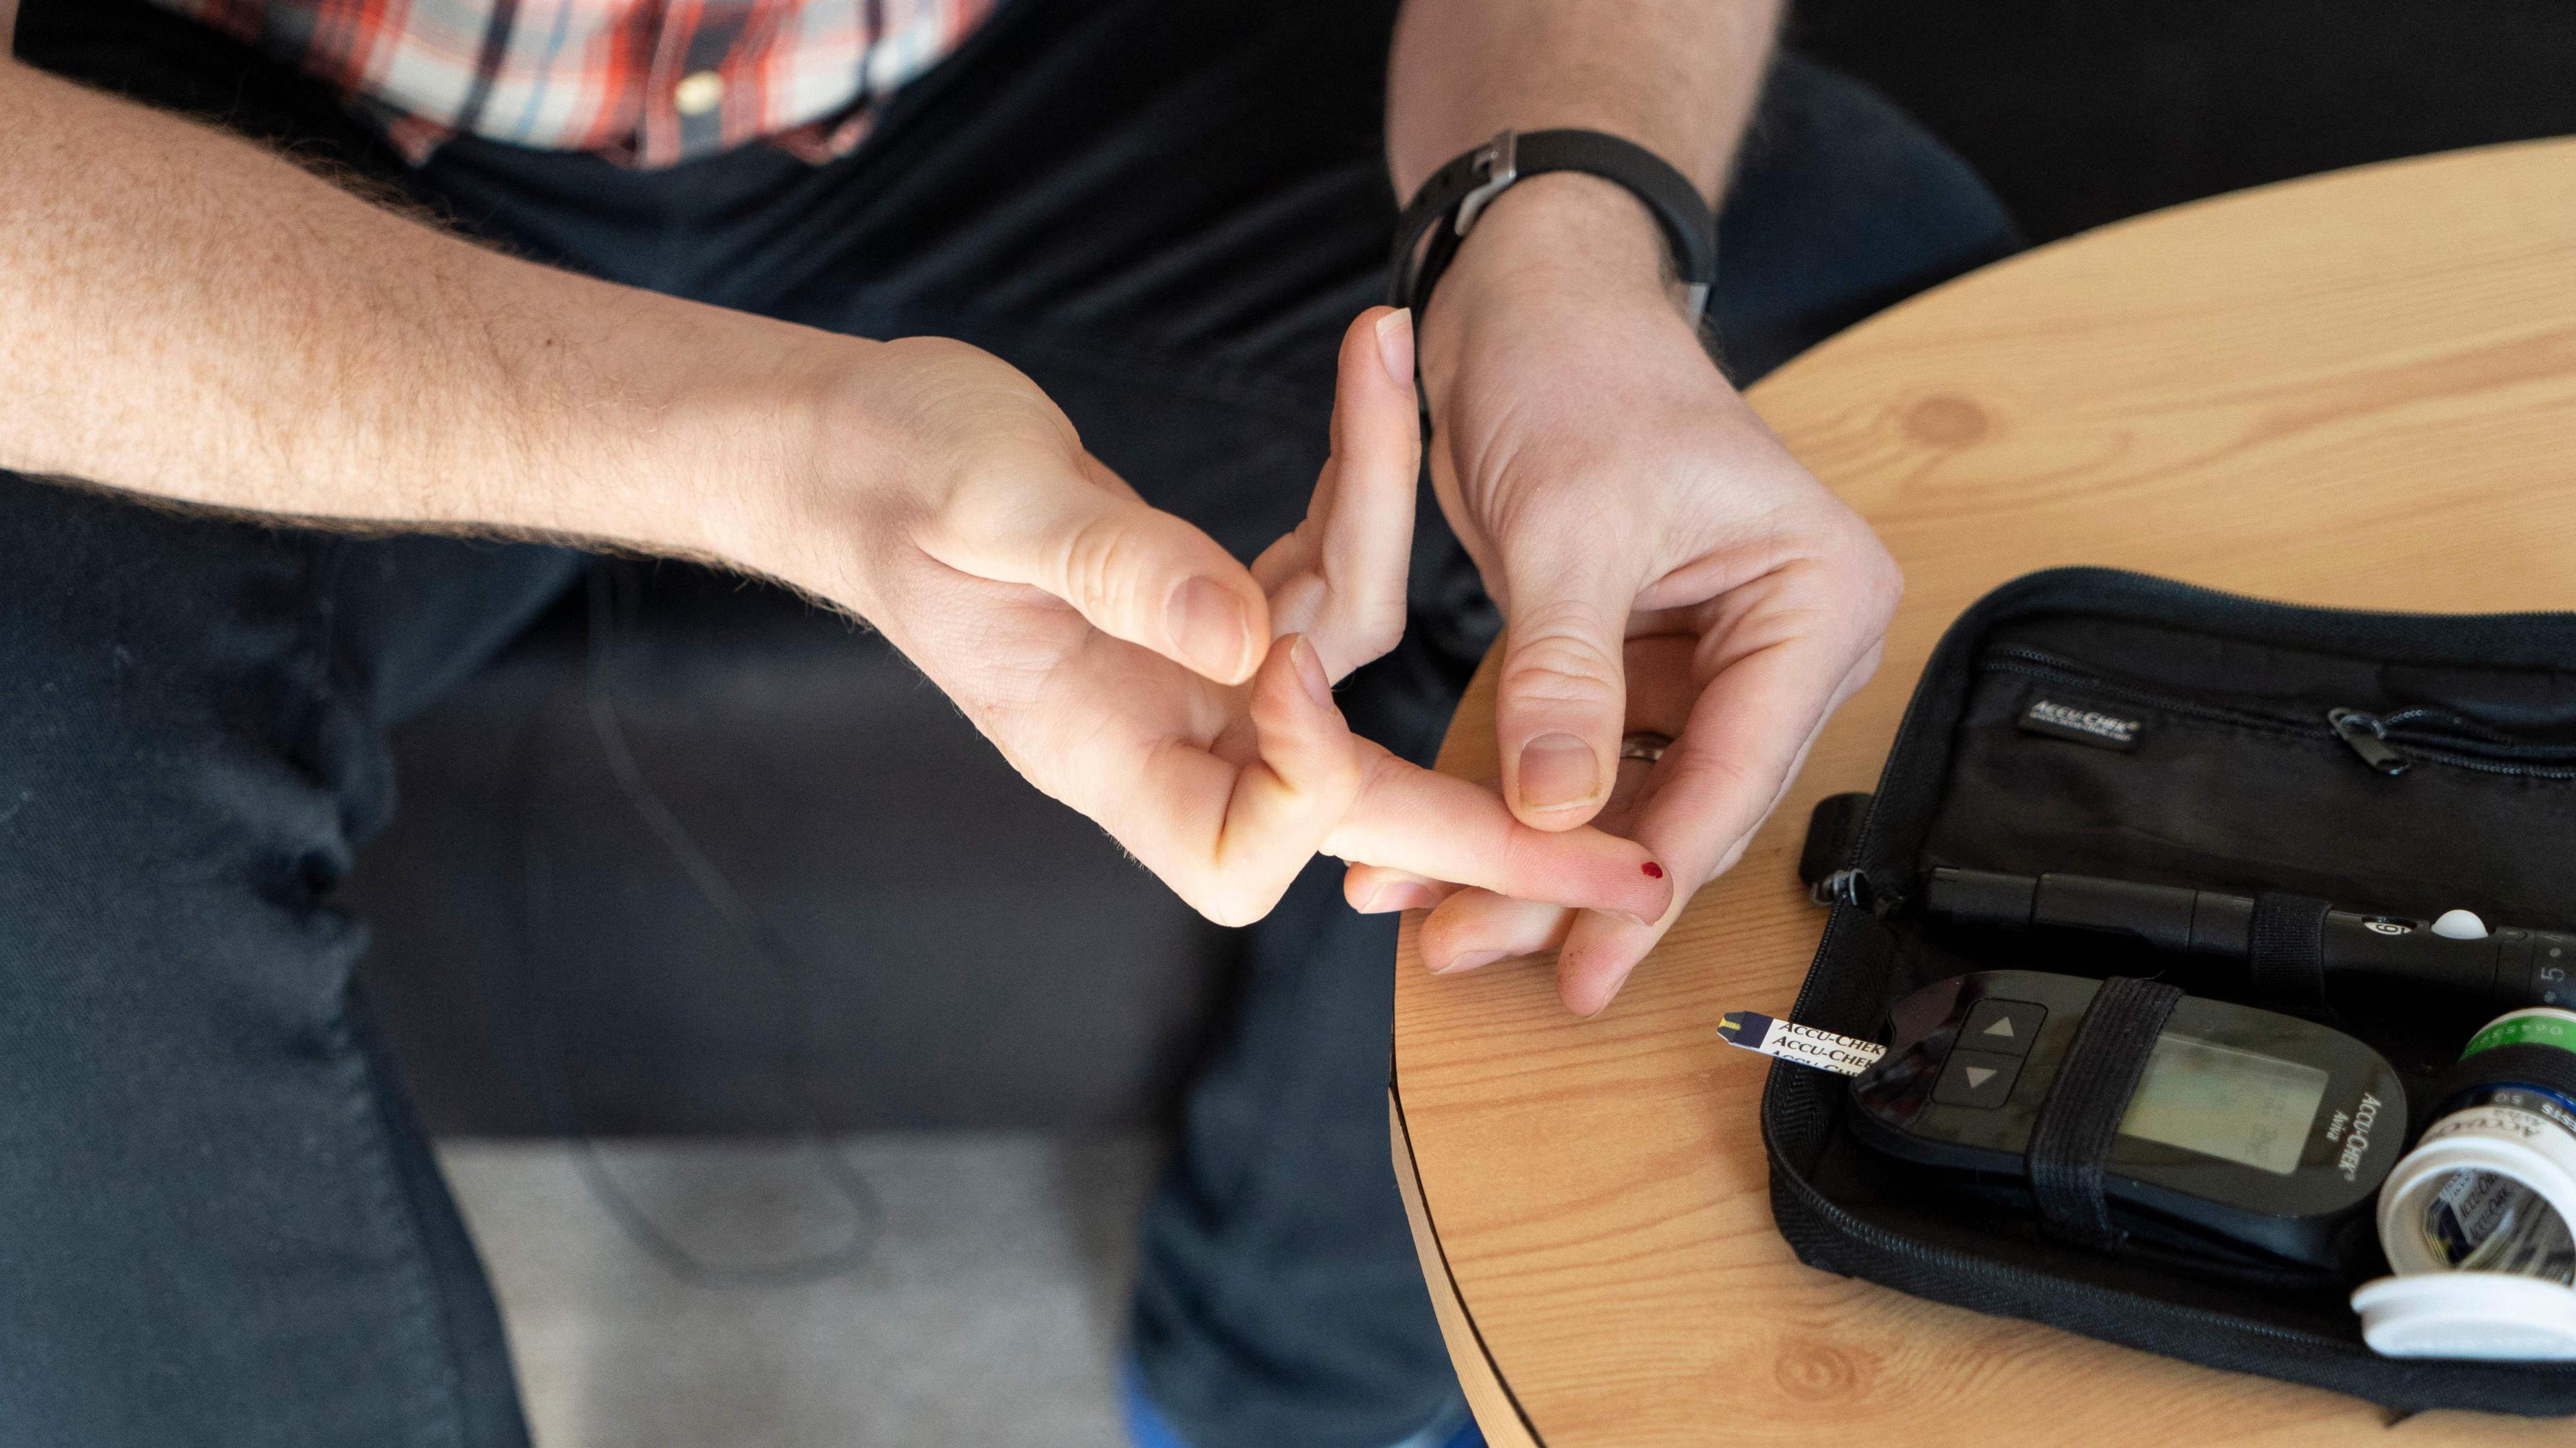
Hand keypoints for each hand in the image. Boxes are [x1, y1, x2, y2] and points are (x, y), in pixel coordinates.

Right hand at [751, 307, 1674, 927]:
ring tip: (1390, 364)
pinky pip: (1316, 585)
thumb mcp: (986, 510)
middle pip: (1353, 820)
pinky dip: (1347, 499)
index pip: (1250, 835)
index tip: (1288, 664)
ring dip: (1381, 526)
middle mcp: (1163, 739)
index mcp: (1100, 754)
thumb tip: (1245, 641)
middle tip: (1631, 876)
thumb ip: (1118, 572)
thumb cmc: (894, 478)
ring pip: (1347, 667)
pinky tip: (1364, 388)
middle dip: (1494, 840)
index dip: (1307, 771)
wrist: (854, 447)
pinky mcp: (1211, 613)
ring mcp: (1192, 683)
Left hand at [1348, 178, 1899, 1011]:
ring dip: (1533, 856)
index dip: (1648, 873)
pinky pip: (1583, 758)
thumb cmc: (1578, 364)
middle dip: (1574, 881)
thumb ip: (1566, 676)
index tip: (1587, 962)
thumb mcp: (1571, 523)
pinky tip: (1446, 853)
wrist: (1529, 293)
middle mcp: (1780, 641)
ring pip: (1625, 795)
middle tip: (1478, 951)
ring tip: (1443, 926)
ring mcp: (1710, 657)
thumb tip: (1554, 811)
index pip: (1738, 770)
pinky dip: (1515, 800)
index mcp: (1815, 600)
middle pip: (1682, 801)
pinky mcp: (1636, 660)